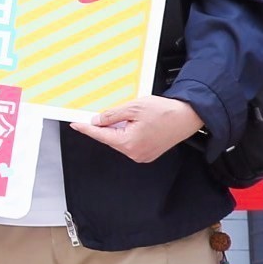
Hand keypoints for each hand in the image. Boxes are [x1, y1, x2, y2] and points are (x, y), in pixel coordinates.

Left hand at [72, 94, 207, 164]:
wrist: (187, 117)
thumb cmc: (165, 112)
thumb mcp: (133, 107)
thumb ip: (112, 116)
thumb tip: (97, 121)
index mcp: (129, 143)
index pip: (100, 135)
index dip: (86, 129)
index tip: (75, 125)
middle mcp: (134, 153)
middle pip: (110, 139)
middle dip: (107, 126)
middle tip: (112, 113)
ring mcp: (142, 156)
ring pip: (120, 141)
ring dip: (119, 129)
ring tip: (133, 117)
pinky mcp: (148, 154)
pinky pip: (130, 144)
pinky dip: (128, 134)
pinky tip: (136, 124)